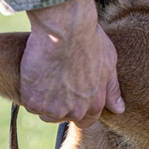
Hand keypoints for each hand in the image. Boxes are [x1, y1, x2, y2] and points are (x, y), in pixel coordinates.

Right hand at [20, 0, 122, 126]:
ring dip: (43, 98)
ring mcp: (54, 108)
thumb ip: (111, 89)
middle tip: (54, 79)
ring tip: (45, 74)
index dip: (77, 108)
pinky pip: (29, 103)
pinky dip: (29, 91)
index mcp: (95, 104)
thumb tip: (119, 109)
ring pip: (44, 112)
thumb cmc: (89, 39)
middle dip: (58, 103)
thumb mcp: (108, 62)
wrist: (65, 27)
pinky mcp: (34, 101)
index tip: (69, 94)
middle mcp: (76, 111)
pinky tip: (35, 72)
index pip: (85, 121)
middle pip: (62, 117)